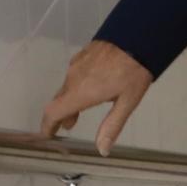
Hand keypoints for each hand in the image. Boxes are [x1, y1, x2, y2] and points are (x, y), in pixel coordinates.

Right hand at [39, 40, 153, 155]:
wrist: (139, 34)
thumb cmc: (134, 71)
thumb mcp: (127, 102)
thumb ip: (111, 126)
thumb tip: (102, 151)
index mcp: (80, 92)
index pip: (53, 112)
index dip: (47, 126)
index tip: (47, 136)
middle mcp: (73, 77)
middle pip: (59, 99)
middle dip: (62, 114)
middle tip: (70, 125)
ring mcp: (78, 63)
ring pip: (68, 85)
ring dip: (71, 98)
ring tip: (82, 106)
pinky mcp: (84, 52)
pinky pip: (75, 72)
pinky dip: (77, 84)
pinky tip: (92, 83)